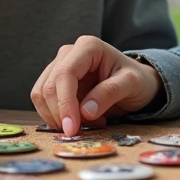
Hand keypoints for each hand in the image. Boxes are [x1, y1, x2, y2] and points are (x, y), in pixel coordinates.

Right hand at [31, 35, 162, 135]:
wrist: (138, 83)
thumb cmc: (137, 80)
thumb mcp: (131, 84)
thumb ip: (109, 93)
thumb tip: (85, 111)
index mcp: (88, 47)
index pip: (65, 74)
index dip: (64, 103)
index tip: (71, 128)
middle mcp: (69, 53)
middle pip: (49, 86)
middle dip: (60, 114)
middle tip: (79, 131)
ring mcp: (60, 67)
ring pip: (42, 95)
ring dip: (58, 116)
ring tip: (88, 123)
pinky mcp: (56, 83)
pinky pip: (45, 103)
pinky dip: (58, 117)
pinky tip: (82, 120)